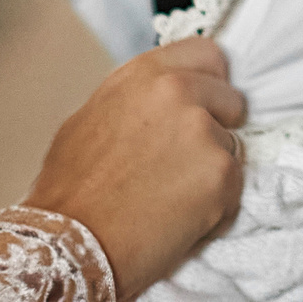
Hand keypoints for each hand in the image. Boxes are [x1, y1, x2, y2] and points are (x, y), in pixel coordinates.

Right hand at [22, 38, 244, 296]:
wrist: (69, 246)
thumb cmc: (70, 192)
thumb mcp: (91, 119)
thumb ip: (137, 99)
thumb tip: (161, 98)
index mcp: (145, 74)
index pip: (208, 55)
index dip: (210, 83)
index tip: (204, 105)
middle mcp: (179, 92)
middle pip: (231, 100)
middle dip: (216, 128)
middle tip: (183, 163)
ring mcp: (204, 132)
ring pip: (231, 149)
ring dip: (212, 172)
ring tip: (170, 199)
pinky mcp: (222, 174)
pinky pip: (233, 189)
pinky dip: (215, 208)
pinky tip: (178, 222)